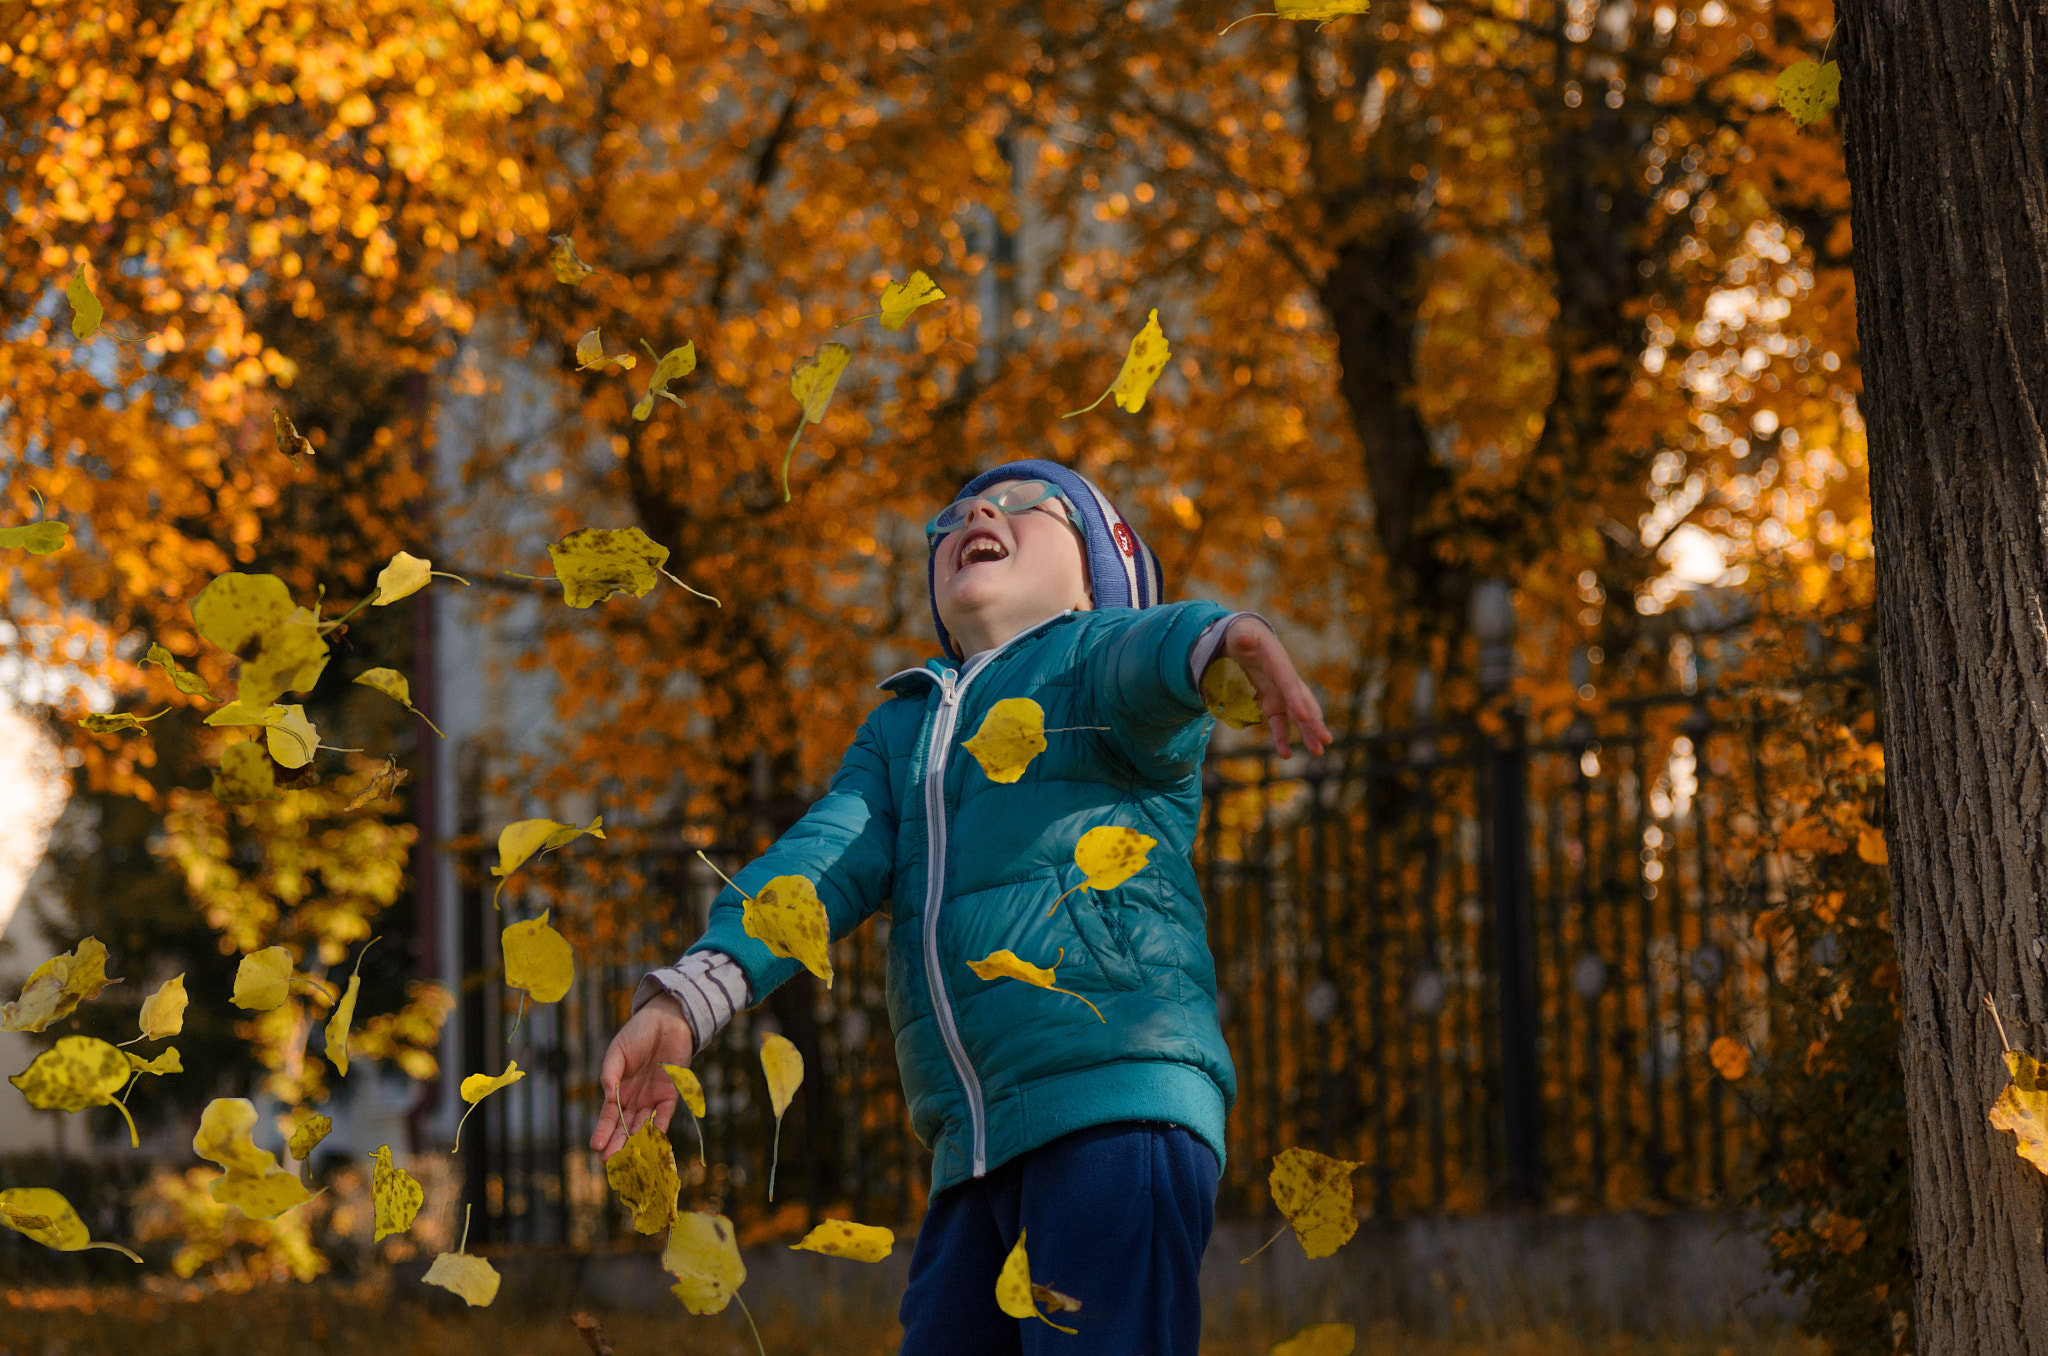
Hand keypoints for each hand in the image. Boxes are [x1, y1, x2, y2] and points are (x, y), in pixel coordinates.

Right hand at [589, 992, 695, 1158]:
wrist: (666, 1019)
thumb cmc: (638, 1033)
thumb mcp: (617, 1052)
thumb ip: (610, 1074)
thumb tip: (608, 1096)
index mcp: (618, 1089)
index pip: (609, 1116)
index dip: (603, 1131)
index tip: (595, 1147)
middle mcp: (635, 1098)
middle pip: (624, 1126)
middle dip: (617, 1143)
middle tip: (609, 1163)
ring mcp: (653, 1097)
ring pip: (642, 1125)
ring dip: (635, 1142)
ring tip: (627, 1158)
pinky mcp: (671, 1093)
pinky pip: (664, 1114)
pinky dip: (659, 1128)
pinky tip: (653, 1142)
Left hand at [1217, 617, 1331, 758]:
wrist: (1246, 641)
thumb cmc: (1244, 636)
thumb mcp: (1240, 634)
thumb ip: (1242, 637)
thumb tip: (1243, 639)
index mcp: (1279, 662)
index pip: (1288, 682)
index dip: (1296, 699)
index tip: (1303, 716)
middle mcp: (1285, 679)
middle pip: (1303, 702)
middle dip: (1314, 721)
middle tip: (1325, 740)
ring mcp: (1281, 693)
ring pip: (1298, 716)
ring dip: (1308, 733)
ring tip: (1318, 752)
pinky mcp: (1272, 704)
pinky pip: (1280, 723)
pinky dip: (1282, 738)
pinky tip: (1285, 755)